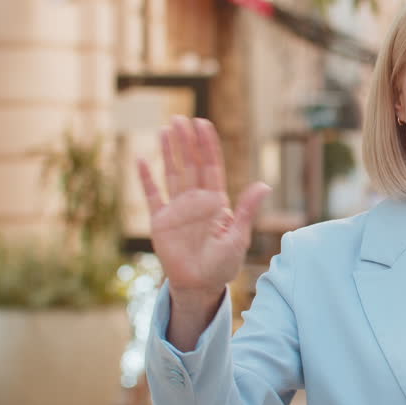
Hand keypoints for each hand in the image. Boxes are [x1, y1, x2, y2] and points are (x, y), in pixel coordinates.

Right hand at [137, 116, 270, 308]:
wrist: (200, 285)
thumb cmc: (222, 264)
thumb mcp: (238, 236)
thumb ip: (246, 210)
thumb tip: (264, 184)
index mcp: (216, 201)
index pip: (211, 166)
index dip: (207, 145)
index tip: (203, 123)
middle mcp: (195, 201)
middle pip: (191, 164)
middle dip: (187, 141)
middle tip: (181, 118)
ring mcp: (177, 209)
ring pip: (172, 173)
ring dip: (169, 152)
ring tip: (166, 129)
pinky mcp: (160, 221)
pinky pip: (152, 195)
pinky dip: (146, 179)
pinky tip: (140, 159)